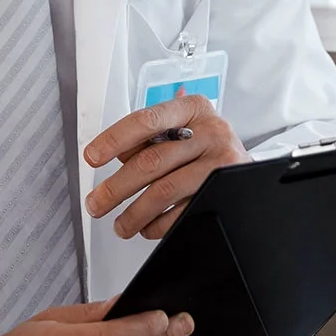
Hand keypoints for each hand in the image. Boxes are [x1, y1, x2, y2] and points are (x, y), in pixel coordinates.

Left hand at [82, 94, 249, 239]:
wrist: (244, 167)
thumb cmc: (204, 145)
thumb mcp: (182, 128)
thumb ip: (149, 136)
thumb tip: (116, 154)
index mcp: (193, 109)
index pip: (146, 120)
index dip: (114, 139)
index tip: (92, 157)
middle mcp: (211, 132)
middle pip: (151, 161)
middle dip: (116, 188)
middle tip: (96, 203)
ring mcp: (220, 163)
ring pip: (164, 191)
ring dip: (134, 214)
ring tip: (120, 225)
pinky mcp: (224, 192)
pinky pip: (182, 214)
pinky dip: (157, 226)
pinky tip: (147, 227)